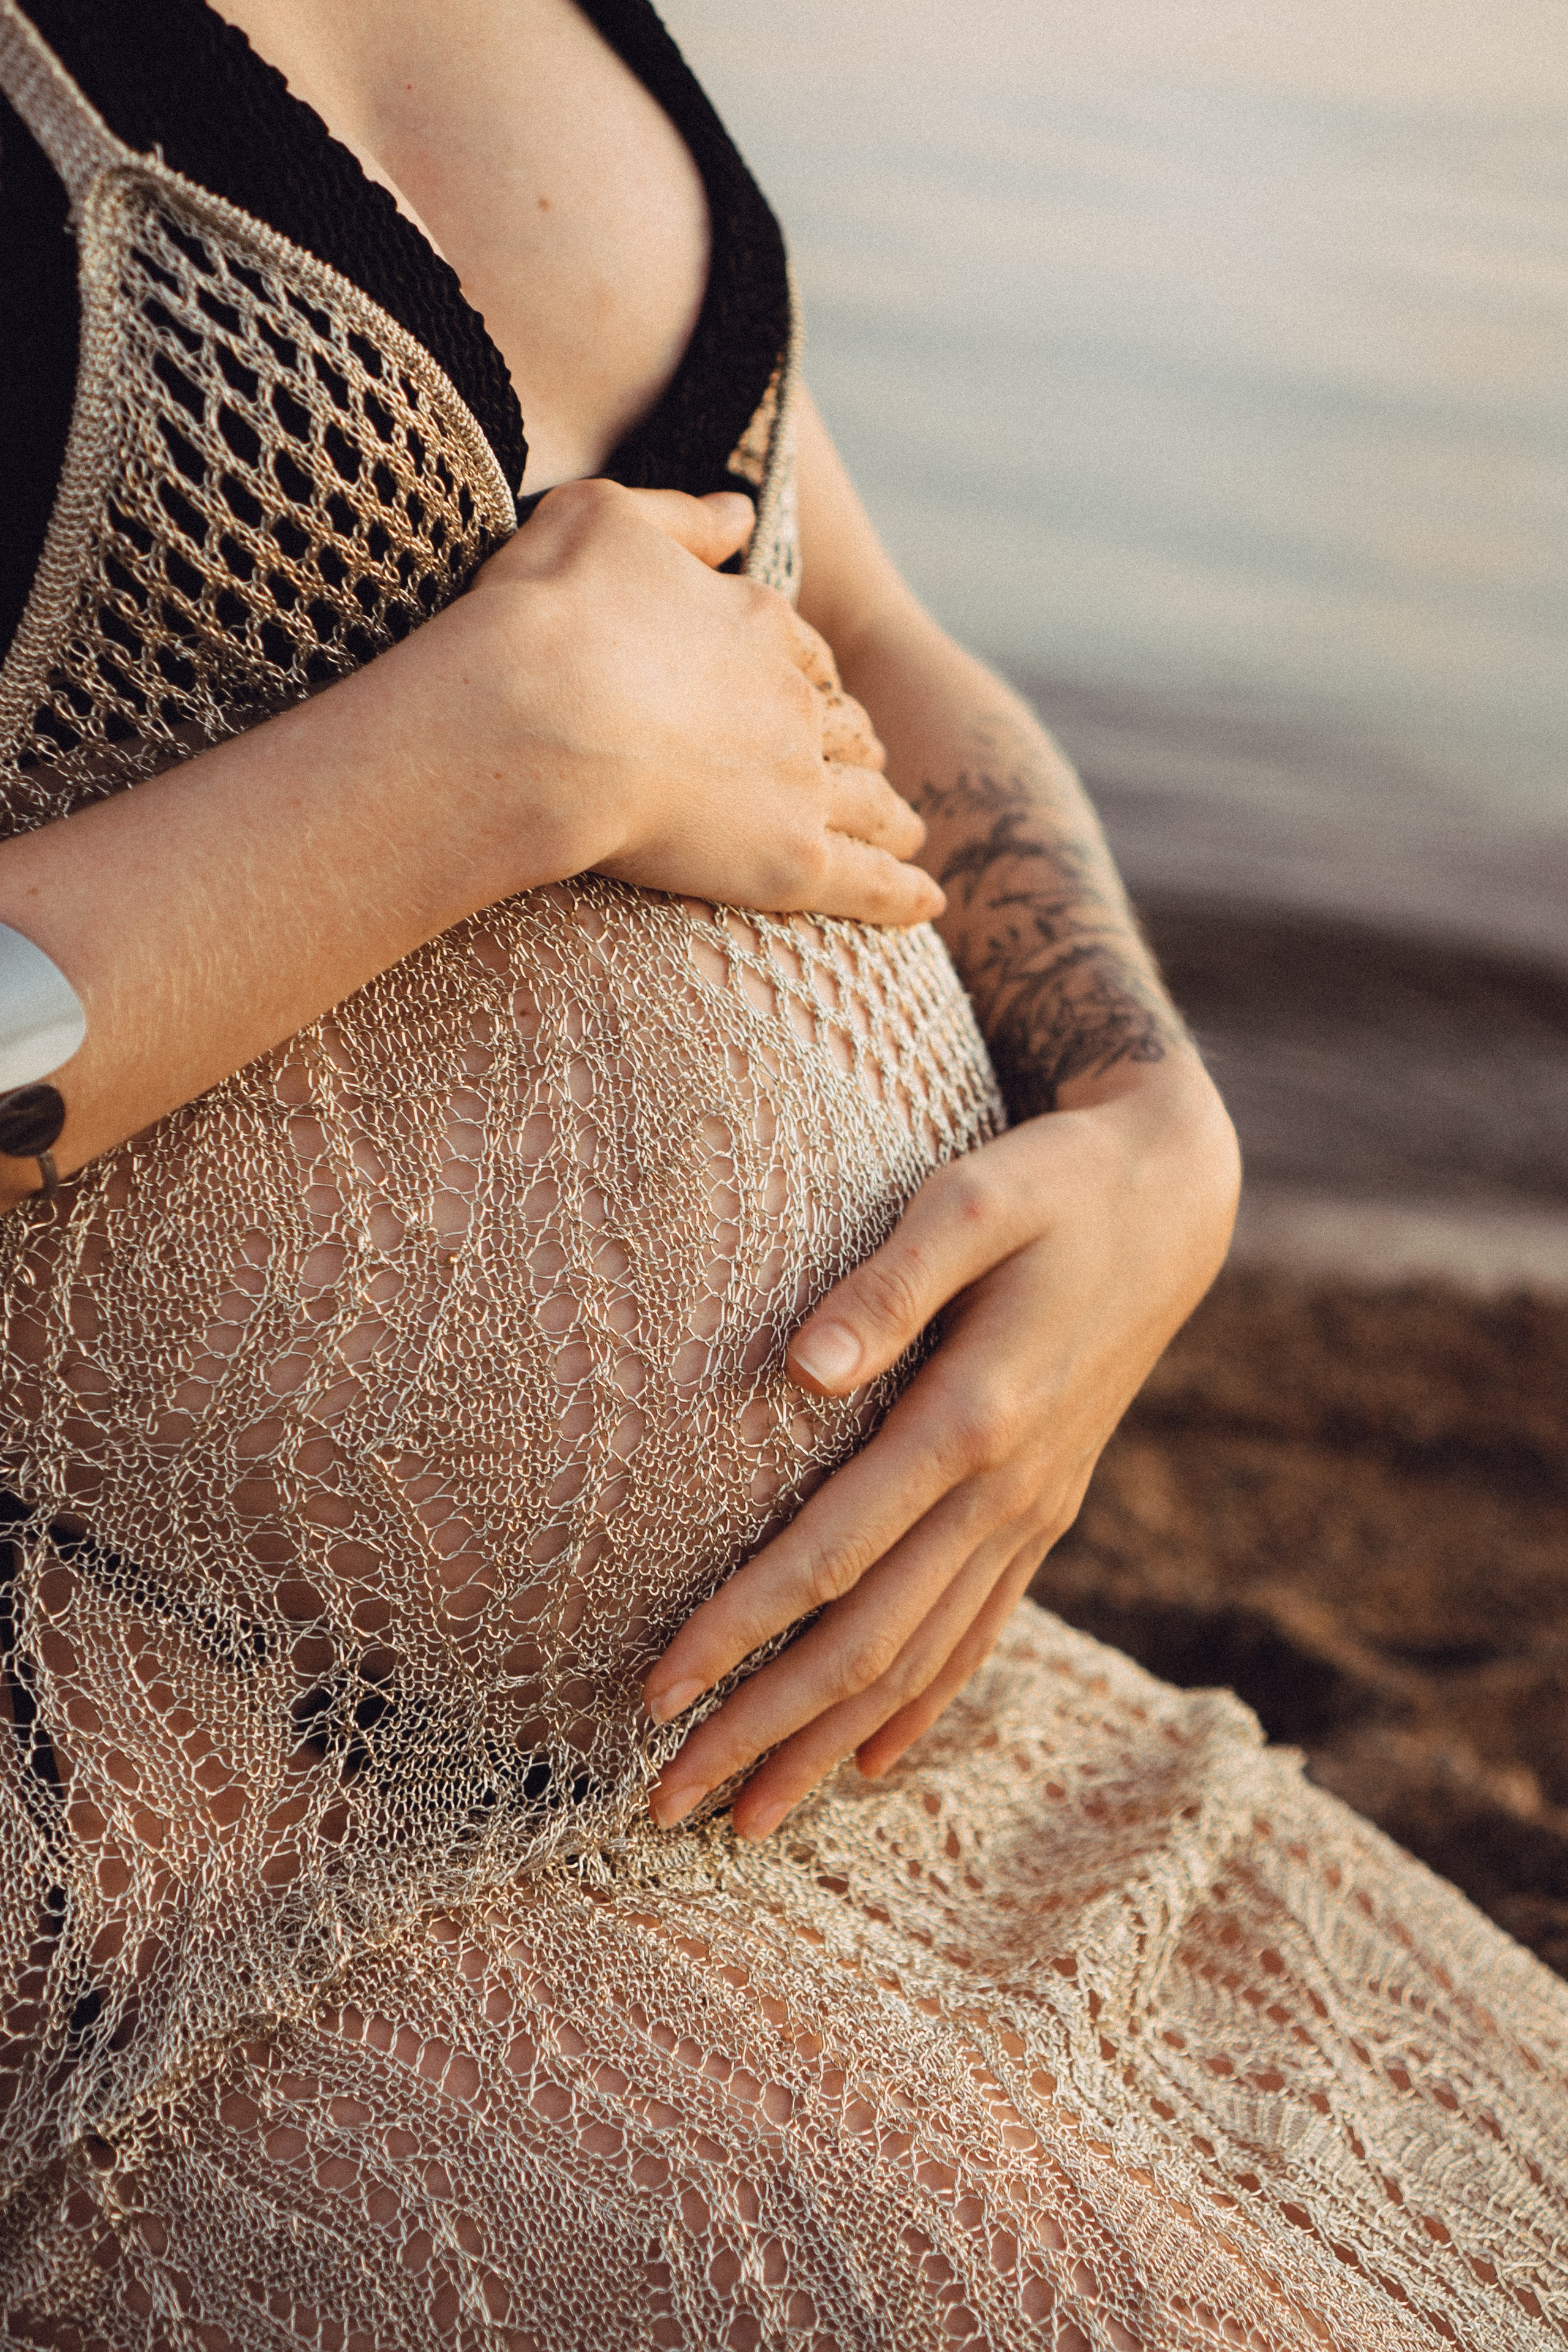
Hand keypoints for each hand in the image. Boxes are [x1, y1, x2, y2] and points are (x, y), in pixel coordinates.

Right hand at [439, 479, 943, 924]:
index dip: (809, 677)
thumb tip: (741, 509)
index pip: (800, 654)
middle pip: (842, 729)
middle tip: (869, 767)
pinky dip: (903, 893)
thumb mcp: (602, 519)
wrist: (531, 718)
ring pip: (867, 802)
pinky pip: (867, 882)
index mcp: (755, 621)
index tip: (816, 694)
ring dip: (893, 816)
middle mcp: (792, 701)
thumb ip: (680, 518)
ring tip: (909, 833)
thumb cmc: (545, 617)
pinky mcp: (790, 862)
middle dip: (858, 746)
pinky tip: (930, 904)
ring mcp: (799, 784)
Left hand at [643, 1052, 1239, 1838]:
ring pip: (920, 1663)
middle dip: (764, 1729)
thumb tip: (798, 1370)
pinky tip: (871, 1764)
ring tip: (747, 1820)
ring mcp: (1031, 1514)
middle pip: (867, 1643)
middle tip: (665, 1805)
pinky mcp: (1045, 1514)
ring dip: (829, 1746)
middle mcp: (1004, 1493)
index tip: (653, 1694)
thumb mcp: (970, 1198)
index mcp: (972, 1419)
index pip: (831, 1555)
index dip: (739, 1630)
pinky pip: (978, 1635)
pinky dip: (922, 1708)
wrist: (1171, 1202)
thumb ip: (887, 1282)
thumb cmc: (1048, 1185)